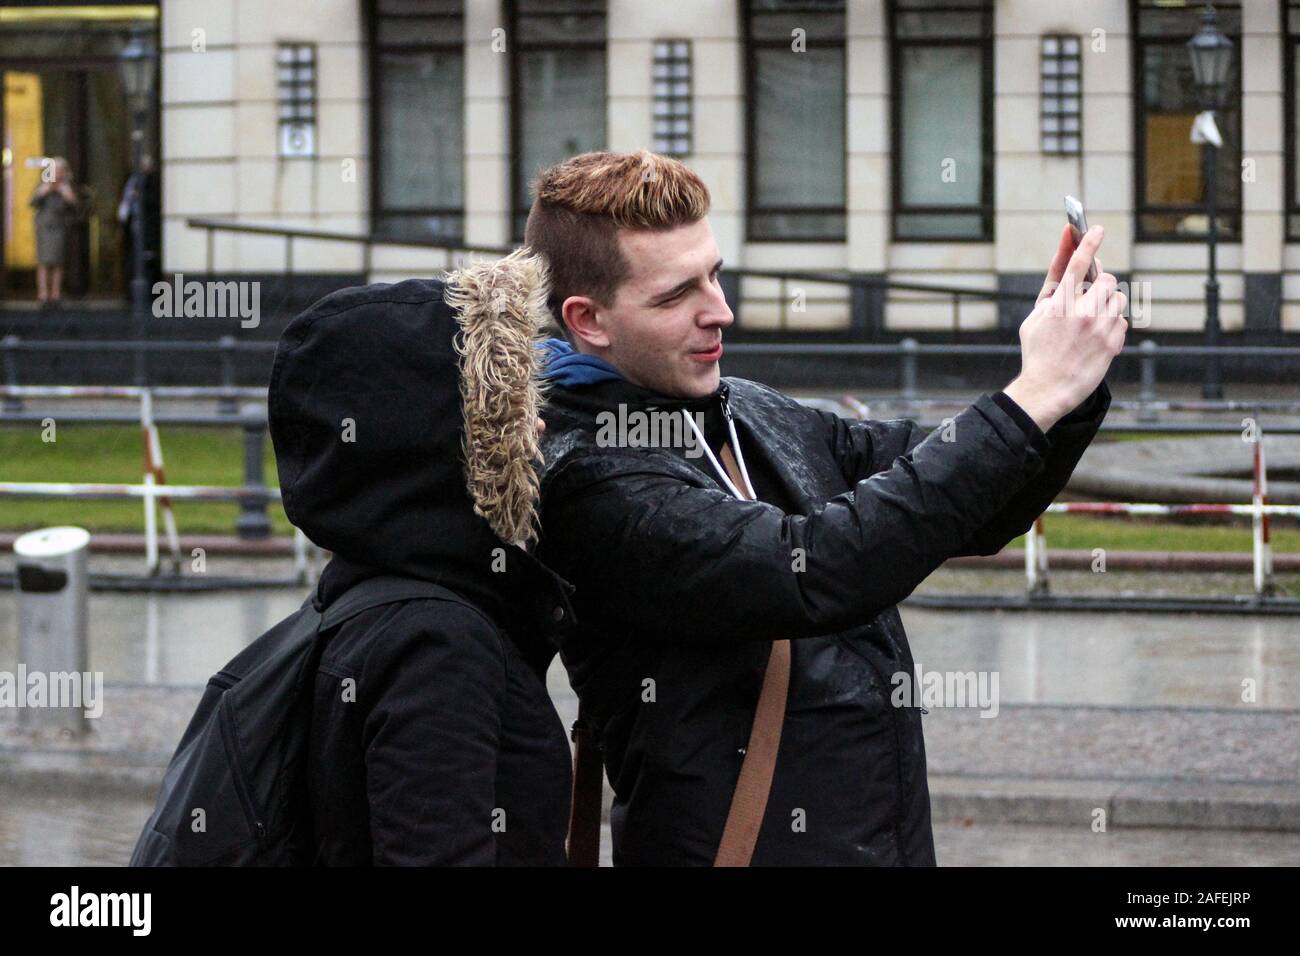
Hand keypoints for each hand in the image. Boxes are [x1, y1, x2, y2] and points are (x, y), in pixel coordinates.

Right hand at [1003, 224, 1125, 431]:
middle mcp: (1082, 312)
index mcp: (1059, 304)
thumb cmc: (1038, 352)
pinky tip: (1097, 338)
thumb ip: (1053, 287)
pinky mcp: (1113, 343)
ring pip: (1119, 298)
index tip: (1096, 229)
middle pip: (1106, 279)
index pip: (1077, 263)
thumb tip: (1068, 258)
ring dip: (1109, 304)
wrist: (1048, 389)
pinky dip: (1113, 325)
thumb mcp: (1035, 317)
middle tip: (1090, 298)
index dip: (1088, 242)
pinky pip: (1123, 321)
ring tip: (1093, 321)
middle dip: (1100, 285)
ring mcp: (1100, 328)